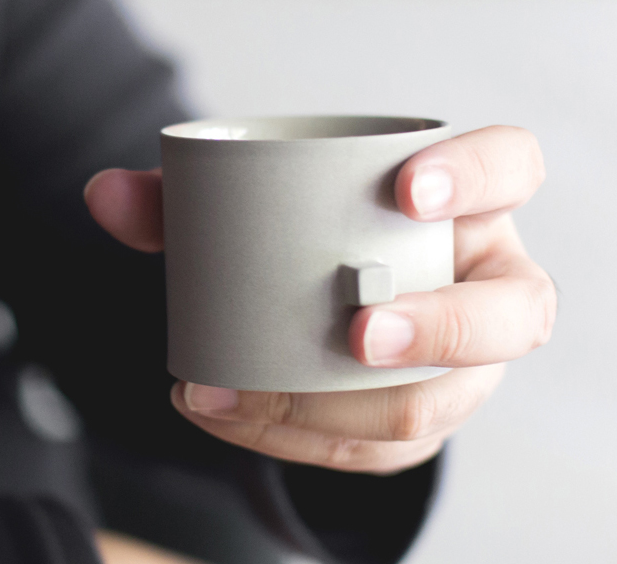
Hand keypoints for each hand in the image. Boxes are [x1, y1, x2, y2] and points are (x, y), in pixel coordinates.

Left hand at [85, 126, 555, 474]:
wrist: (332, 302)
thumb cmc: (308, 240)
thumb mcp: (255, 208)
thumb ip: (181, 199)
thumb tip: (103, 193)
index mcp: (464, 204)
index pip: (510, 167)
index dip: (478, 174)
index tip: (406, 190)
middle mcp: (484, 284)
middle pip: (513, 312)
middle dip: (442, 327)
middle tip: (355, 331)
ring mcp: (465, 365)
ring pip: (442, 402)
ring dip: (343, 409)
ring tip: (234, 396)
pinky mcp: (425, 420)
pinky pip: (383, 449)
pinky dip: (303, 440)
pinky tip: (230, 418)